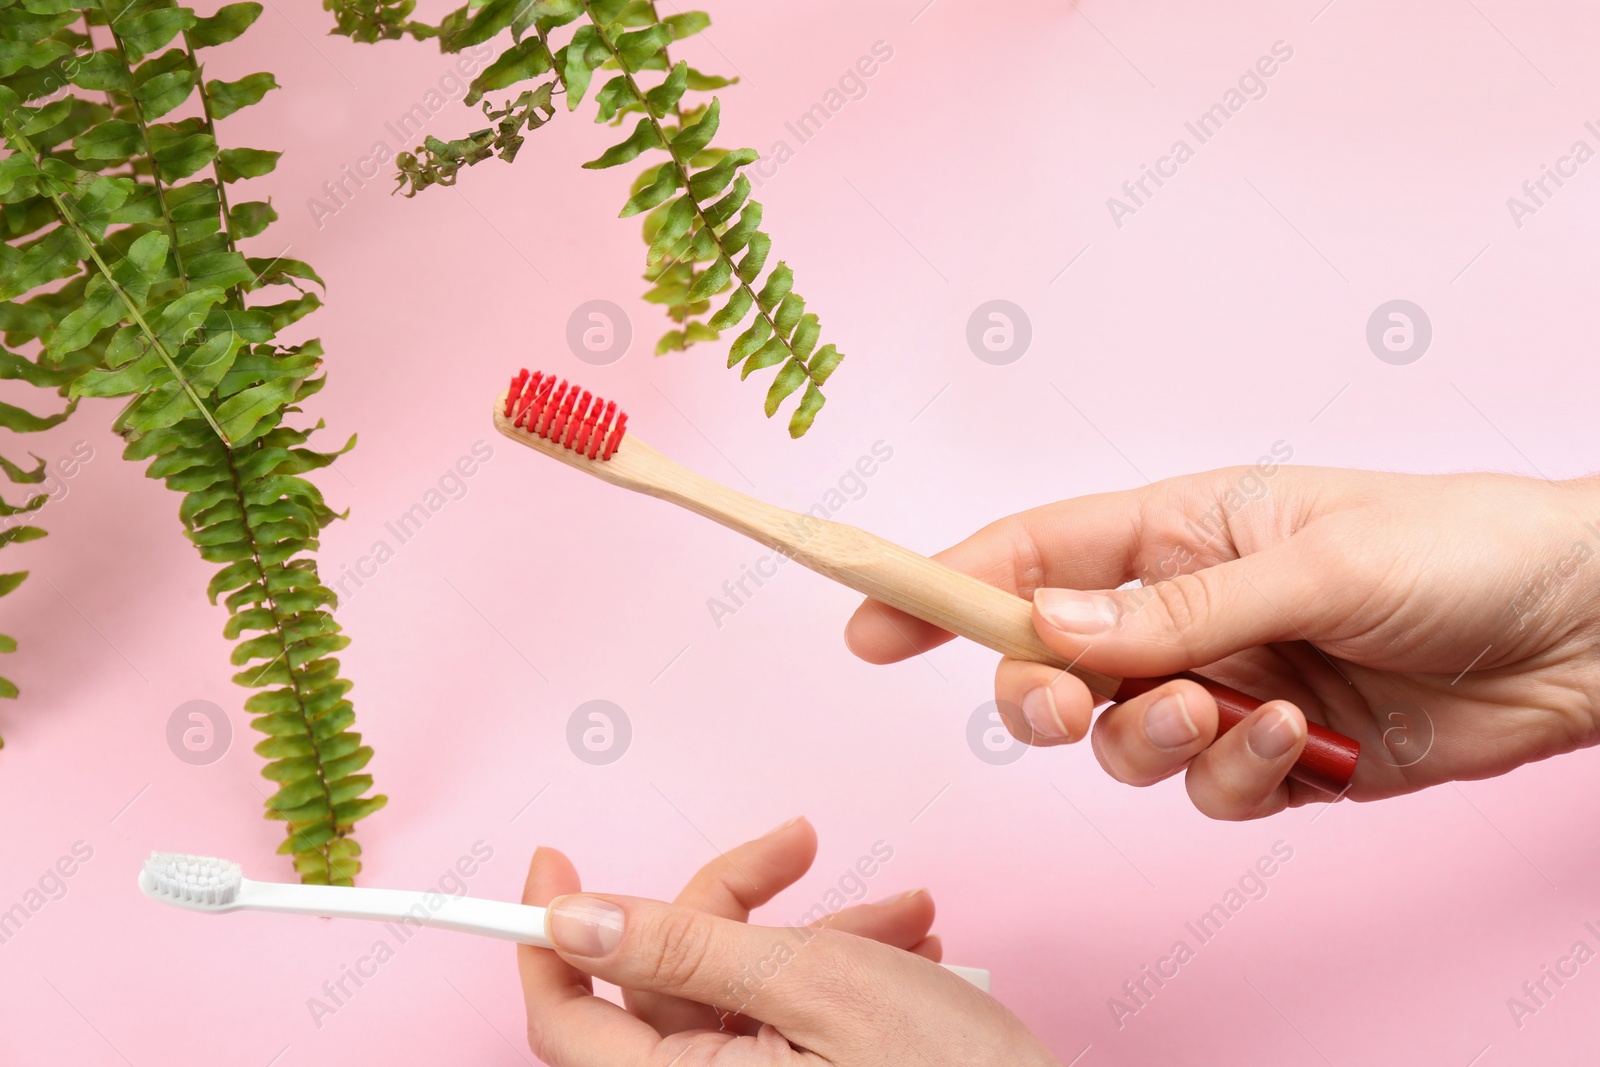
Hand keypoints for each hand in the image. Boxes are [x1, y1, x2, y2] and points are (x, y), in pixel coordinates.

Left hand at [518, 817, 1057, 1065]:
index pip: (564, 1016)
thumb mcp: (810, 982)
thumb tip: (571, 913)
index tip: (553, 857)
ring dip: (812, 932)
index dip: (549, 931)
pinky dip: (837, 970)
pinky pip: (783, 1019)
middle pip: (666, 979)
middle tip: (801, 845)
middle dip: (738, 901)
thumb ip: (682, 945)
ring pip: (736, 988)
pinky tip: (907, 950)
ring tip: (901, 919)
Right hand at [845, 466, 1599, 818]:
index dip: (941, 586)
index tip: (868, 624)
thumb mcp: (1312, 563)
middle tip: (1066, 703)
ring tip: (1229, 715)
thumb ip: (1176, 612)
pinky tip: (1298, 746)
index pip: (1030, 555)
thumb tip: (1048, 633)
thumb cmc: (1457, 549)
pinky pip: (1208, 791)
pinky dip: (1237, 779)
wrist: (1582, 631)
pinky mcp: (1277, 761)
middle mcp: (1187, 613)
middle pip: (1051, 665)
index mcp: (1180, 532)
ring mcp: (1226, 688)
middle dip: (1042, 693)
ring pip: (1121, 740)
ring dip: (1153, 739)